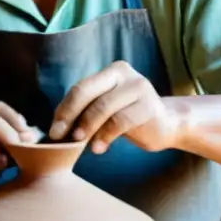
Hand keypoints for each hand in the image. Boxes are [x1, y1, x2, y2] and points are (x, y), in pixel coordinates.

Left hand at [48, 61, 181, 153]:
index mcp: (110, 72)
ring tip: (81, 145)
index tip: (54, 131)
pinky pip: (120, 121)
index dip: (64, 109)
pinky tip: (99, 148)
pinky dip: (105, 136)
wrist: (166, 124)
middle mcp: (124, 74)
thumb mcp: (105, 111)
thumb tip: (56, 128)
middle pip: (87, 92)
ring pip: (103, 107)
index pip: (80, 88)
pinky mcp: (149, 106)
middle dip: (71, 116)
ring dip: (88, 128)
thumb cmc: (128, 118)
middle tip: (62, 137)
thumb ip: (85, 112)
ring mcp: (138, 87)